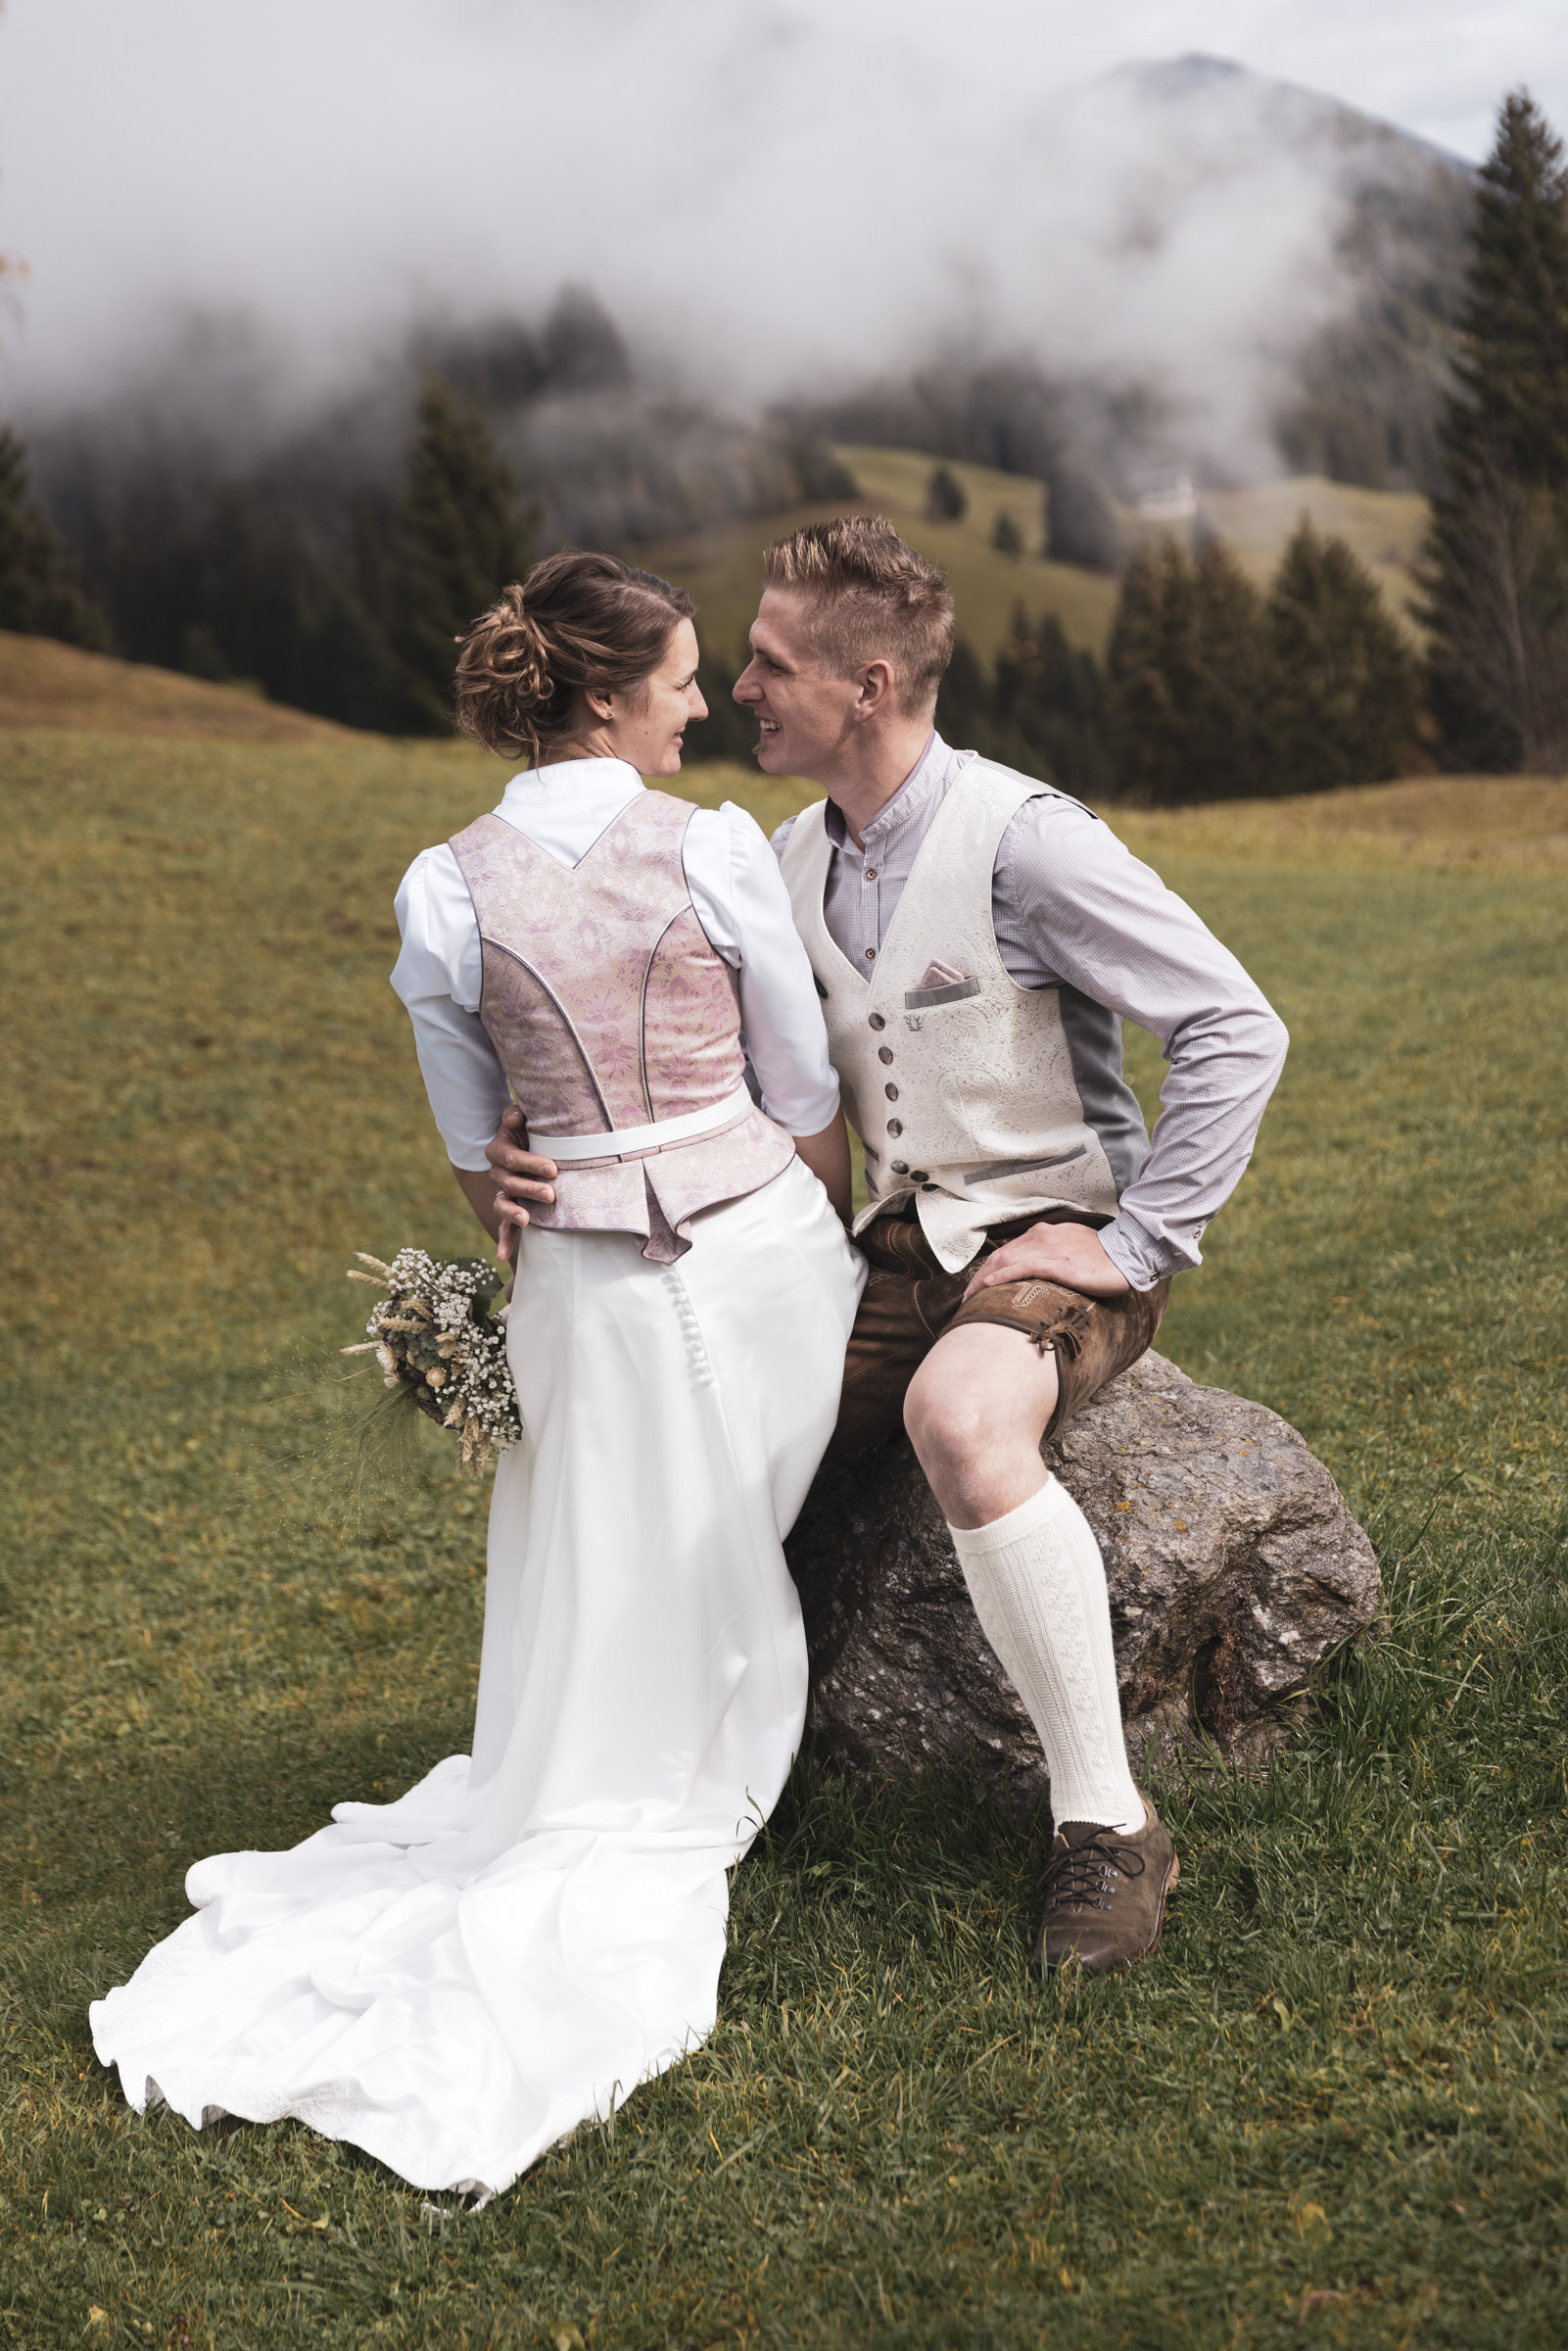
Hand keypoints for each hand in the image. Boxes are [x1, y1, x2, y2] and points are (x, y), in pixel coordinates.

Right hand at [484, 1107, 558, 1261]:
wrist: (528, 1145)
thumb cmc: (529, 1132)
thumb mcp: (522, 1122)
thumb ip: (516, 1117)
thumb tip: (517, 1115)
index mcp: (498, 1151)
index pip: (512, 1159)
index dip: (531, 1163)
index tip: (552, 1168)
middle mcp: (498, 1174)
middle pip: (510, 1184)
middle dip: (530, 1189)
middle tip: (551, 1194)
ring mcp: (503, 1194)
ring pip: (503, 1205)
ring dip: (513, 1214)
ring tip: (526, 1220)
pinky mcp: (511, 1209)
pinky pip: (504, 1227)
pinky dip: (504, 1242)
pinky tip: (501, 1257)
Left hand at [963, 1221, 1131, 1301]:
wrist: (1127, 1254)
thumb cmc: (1103, 1257)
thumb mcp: (1073, 1251)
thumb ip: (1054, 1256)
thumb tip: (1040, 1271)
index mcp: (1045, 1234)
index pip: (1009, 1250)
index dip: (990, 1267)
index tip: (979, 1284)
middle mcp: (1042, 1237)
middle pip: (1001, 1255)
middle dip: (981, 1276)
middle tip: (967, 1296)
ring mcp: (1049, 1249)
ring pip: (1007, 1261)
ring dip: (985, 1278)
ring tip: (971, 1296)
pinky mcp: (1057, 1263)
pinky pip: (1023, 1268)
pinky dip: (1003, 1276)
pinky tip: (989, 1284)